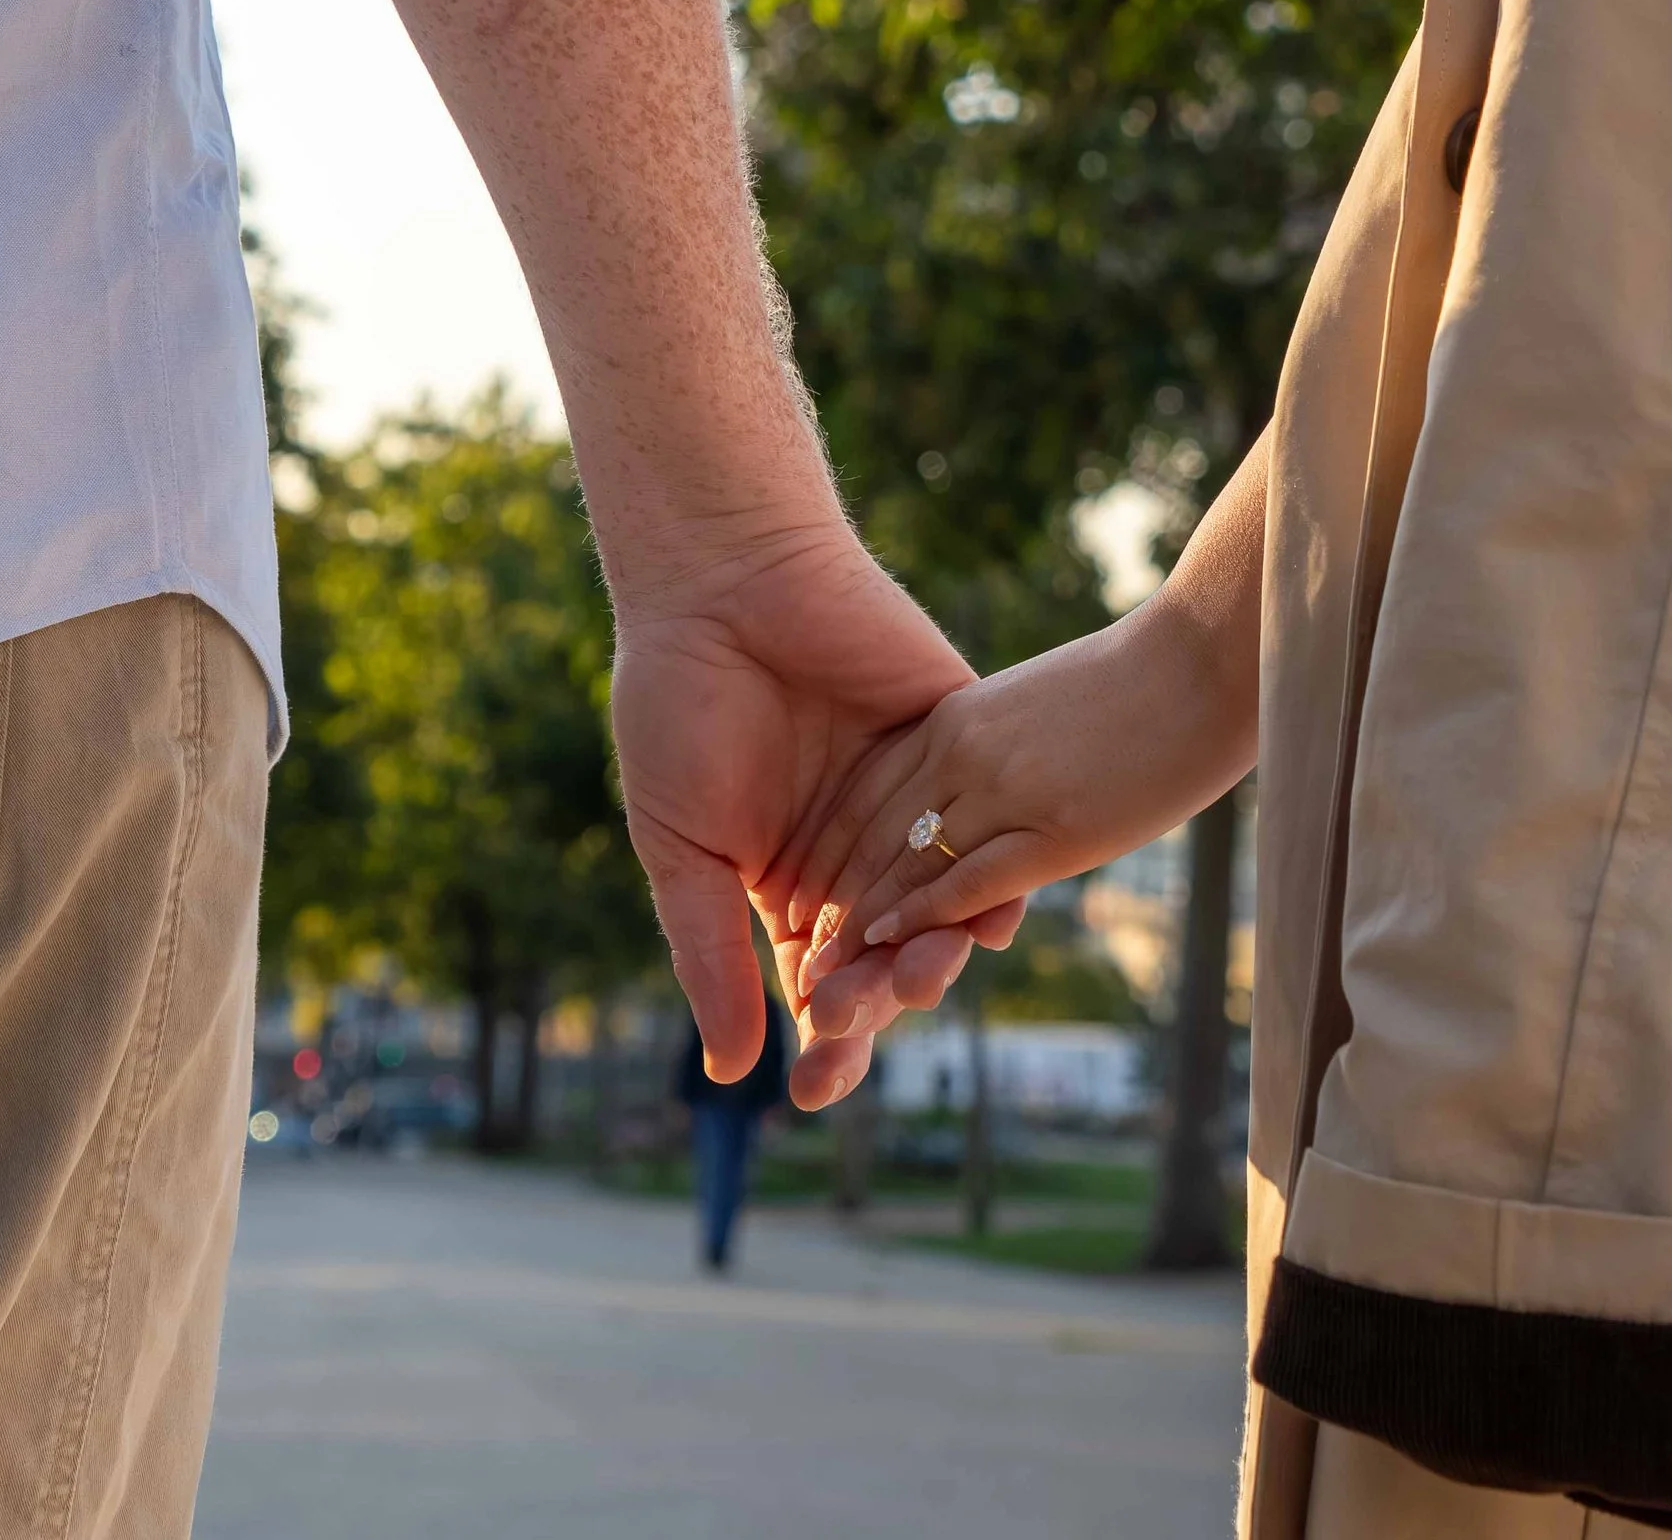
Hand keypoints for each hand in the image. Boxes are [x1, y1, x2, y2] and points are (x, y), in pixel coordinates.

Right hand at [608, 511, 1021, 1102]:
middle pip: (889, 957)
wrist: (725, 582)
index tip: (816, 1089)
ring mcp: (910, 800)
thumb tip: (734, 1073)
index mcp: (788, 885)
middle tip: (867, 1023)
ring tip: (923, 975)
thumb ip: (710, 952)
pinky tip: (985, 912)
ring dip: (937, 951)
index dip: (824, 1041)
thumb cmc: (680, 706)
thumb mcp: (682, 846)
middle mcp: (857, 855)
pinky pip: (989, 821)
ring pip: (942, 902)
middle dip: (882, 1003)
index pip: (820, 986)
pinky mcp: (956, 742)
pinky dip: (991, 873)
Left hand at [781, 592, 1256, 1036]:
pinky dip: (915, 915)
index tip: (799, 904)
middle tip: (800, 962)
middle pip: (870, 837)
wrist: (1205, 655)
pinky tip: (885, 942)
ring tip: (825, 979)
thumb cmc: (1141, 682)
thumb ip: (997, 749)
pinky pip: (961, 878)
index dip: (830, 856)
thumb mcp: (1040, 709)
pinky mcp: (1048, 826)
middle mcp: (964, 749)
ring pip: (903, 867)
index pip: (868, 796)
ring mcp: (1002, 786)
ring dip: (860, 929)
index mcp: (959, 715)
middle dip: (831, 905)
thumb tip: (980, 795)